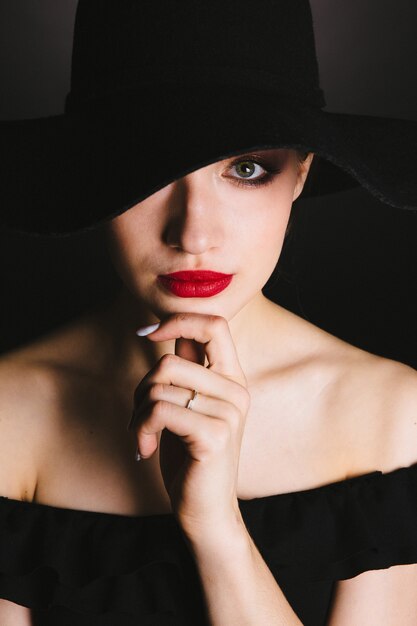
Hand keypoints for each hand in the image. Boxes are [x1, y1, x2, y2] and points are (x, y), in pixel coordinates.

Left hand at [130, 313, 250, 537]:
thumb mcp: (189, 406)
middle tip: (139, 415)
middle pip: (169, 362)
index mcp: (232, 379)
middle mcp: (236, 391)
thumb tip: (170, 331)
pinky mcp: (214, 435)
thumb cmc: (192, 459)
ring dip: (137, 414)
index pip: (214, 324)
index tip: (147, 334)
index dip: (178, 321)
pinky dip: (139, 429)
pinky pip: (159, 410)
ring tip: (141, 435)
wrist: (207, 512)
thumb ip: (187, 370)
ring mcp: (229, 412)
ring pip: (159, 387)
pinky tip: (143, 450)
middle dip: (140, 389)